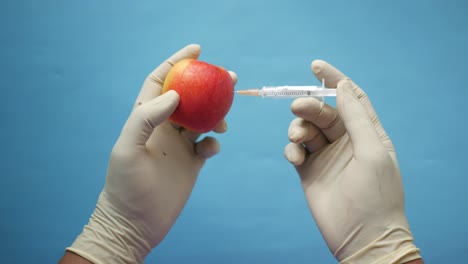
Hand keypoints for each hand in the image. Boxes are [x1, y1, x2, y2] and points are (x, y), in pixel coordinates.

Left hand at [65, 44, 237, 262]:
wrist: (135, 223)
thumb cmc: (125, 186)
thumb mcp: (128, 149)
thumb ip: (146, 118)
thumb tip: (174, 95)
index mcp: (146, 119)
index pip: (161, 82)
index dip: (176, 63)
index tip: (197, 51)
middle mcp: (163, 129)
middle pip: (188, 97)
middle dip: (207, 85)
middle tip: (228, 76)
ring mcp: (178, 146)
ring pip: (202, 119)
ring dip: (216, 114)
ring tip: (222, 121)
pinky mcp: (191, 163)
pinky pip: (207, 144)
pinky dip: (213, 142)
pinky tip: (210, 149)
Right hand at [284, 60, 421, 262]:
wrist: (362, 236)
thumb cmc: (376, 194)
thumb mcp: (372, 151)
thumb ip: (356, 117)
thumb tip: (343, 87)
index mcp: (367, 132)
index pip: (351, 98)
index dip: (335, 80)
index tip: (316, 66)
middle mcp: (346, 141)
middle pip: (324, 112)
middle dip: (309, 106)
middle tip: (298, 107)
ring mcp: (326, 156)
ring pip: (306, 129)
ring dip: (298, 127)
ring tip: (297, 138)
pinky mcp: (308, 171)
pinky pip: (295, 150)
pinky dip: (291, 149)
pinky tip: (295, 159)